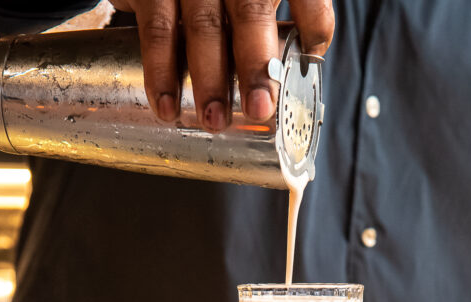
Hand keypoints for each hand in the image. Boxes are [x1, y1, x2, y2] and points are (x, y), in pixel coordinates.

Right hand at [108, 0, 332, 130]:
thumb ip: (281, 16)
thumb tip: (307, 56)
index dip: (313, 23)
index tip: (311, 58)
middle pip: (250, 12)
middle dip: (256, 66)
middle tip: (260, 109)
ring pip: (202, 27)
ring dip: (209, 80)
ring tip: (214, 120)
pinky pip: (156, 30)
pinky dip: (161, 72)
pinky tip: (166, 105)